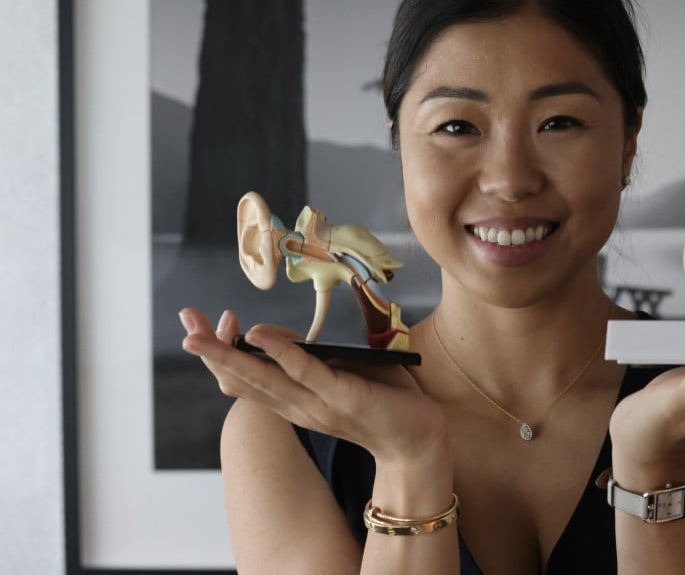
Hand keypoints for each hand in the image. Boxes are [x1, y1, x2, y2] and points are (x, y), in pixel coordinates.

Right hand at [178, 308, 447, 464]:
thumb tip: (279, 334)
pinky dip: (280, 352)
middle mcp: (296, 407)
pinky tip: (259, 334)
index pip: (242, 381)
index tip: (198, 326)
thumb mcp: (338, 374)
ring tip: (198, 337)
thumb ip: (311, 357)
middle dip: (210, 353)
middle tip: (183, 327)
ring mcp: (316, 404)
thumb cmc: (382, 401)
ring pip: (261, 380)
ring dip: (228, 356)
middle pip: (240, 381)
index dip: (219, 355)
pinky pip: (305, 372)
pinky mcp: (342, 398)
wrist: (419, 440)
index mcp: (293, 403)